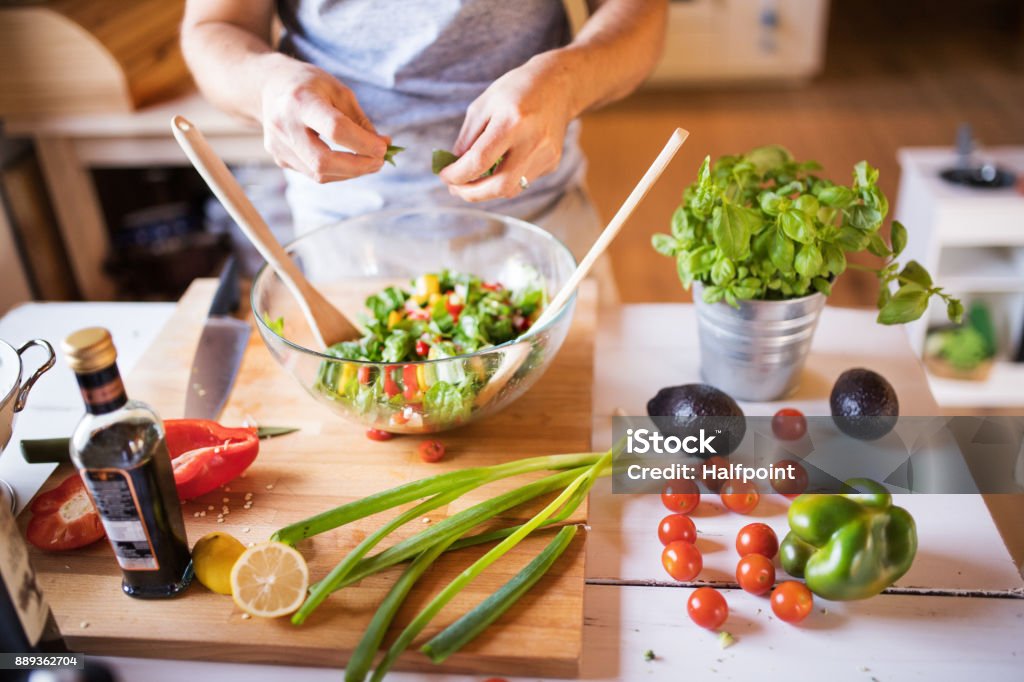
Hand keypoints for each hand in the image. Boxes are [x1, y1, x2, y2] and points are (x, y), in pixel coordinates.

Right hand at [259, 57, 388, 182]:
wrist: (269, 86)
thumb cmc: (310, 85)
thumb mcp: (338, 91)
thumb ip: (360, 120)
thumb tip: (383, 146)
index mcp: (299, 101)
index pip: (335, 129)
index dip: (363, 143)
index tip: (384, 148)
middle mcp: (284, 125)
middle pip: (323, 162)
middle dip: (358, 167)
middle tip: (380, 162)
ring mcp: (278, 145)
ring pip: (319, 174)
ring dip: (350, 172)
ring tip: (369, 161)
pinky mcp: (279, 158)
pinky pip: (313, 174)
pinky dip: (337, 171)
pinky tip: (348, 161)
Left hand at [440, 53, 576, 201]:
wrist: (559, 85)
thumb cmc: (516, 90)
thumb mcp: (484, 104)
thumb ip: (468, 138)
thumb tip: (454, 167)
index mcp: (512, 122)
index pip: (480, 161)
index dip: (457, 174)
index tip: (444, 175)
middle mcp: (532, 141)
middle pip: (500, 186)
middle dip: (472, 194)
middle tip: (455, 189)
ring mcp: (546, 154)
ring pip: (512, 189)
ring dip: (487, 190)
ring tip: (472, 181)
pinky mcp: (552, 162)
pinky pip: (522, 180)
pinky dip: (504, 179)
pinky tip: (499, 165)